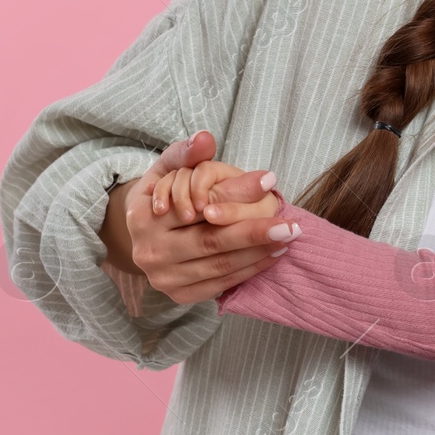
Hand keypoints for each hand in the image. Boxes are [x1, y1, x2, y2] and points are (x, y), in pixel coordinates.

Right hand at [124, 131, 298, 304]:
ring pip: (220, 266)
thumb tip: (206, 138)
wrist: (144, 234)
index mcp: (142, 218)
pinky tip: (272, 255)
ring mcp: (163, 278)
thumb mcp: (168, 169)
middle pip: (211, 242)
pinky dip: (250, 270)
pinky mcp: (178, 295)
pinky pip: (221, 283)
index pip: (198, 205)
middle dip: (255, 232)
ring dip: (258, 253)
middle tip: (291, 225)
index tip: (269, 182)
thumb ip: (186, 153)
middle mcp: (149, 252)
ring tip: (288, 238)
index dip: (235, 194)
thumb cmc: (163, 195)